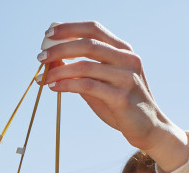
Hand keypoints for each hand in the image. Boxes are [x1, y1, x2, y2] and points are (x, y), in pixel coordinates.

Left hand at [37, 21, 188, 170]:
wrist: (147, 128)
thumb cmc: (120, 104)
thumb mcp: (100, 82)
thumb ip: (81, 70)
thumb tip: (53, 60)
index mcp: (123, 50)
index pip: (94, 29)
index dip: (69, 28)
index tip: (48, 34)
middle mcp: (127, 59)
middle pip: (88, 44)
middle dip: (60, 48)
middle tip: (40, 57)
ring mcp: (126, 77)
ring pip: (85, 66)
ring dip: (59, 70)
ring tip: (43, 77)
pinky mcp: (121, 97)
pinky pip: (88, 86)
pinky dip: (67, 85)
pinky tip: (54, 87)